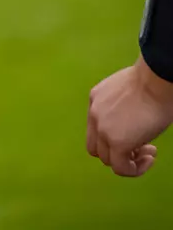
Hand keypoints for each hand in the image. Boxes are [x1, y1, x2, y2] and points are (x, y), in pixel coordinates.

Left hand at [87, 57, 172, 175]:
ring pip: (108, 159)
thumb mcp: (128, 93)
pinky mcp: (117, 142)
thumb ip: (122, 107)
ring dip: (129, 160)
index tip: (136, 134)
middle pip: (97, 146)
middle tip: (142, 148)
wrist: (155, 80)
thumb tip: (133, 121)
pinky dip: (134, 169)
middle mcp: (94, 115)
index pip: (96, 128)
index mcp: (96, 100)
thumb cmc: (151, 82)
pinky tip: (149, 159)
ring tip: (149, 153)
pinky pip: (121, 168)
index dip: (115, 137)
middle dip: (119, 152)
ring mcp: (103, 129)